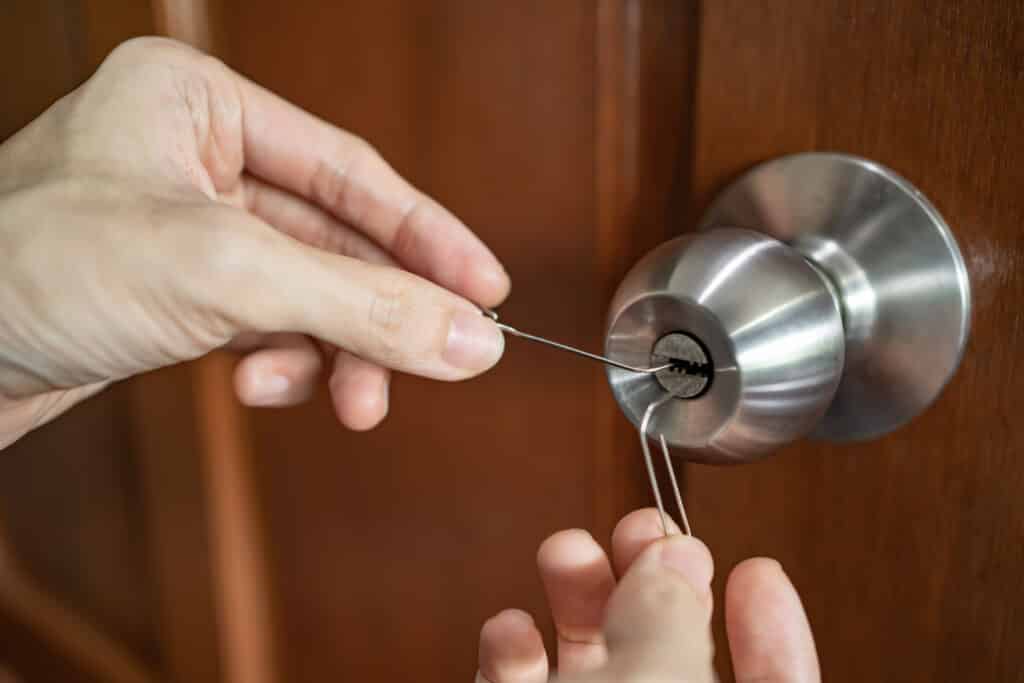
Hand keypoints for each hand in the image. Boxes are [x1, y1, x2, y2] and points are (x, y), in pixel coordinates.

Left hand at [0, 37, 508, 447]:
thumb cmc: (30, 269)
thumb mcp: (224, 273)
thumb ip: (359, 304)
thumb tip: (469, 337)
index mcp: (200, 103)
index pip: (350, 170)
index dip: (428, 236)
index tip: (486, 290)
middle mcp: (195, 156)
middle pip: (335, 239)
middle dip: (377, 314)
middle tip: (431, 366)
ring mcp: (185, 228)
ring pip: (306, 291)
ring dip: (331, 350)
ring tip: (339, 399)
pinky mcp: (173, 291)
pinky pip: (266, 324)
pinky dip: (281, 363)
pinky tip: (259, 385)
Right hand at [476, 509, 819, 681]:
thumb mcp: (655, 680)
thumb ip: (669, 619)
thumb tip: (673, 557)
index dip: (773, 631)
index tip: (758, 572)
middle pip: (670, 655)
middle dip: (650, 583)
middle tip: (636, 530)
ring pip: (593, 665)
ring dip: (574, 600)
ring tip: (565, 554)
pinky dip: (512, 656)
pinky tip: (511, 631)